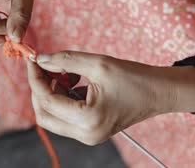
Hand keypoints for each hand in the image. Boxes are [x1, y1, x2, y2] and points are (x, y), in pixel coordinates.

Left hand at [27, 51, 194, 144]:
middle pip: (44, 115)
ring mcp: (89, 136)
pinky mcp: (92, 131)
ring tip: (67, 72)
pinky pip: (66, 118)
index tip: (33, 59)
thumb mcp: (99, 64)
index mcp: (87, 119)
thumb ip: (66, 61)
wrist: (161, 92)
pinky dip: (64, 99)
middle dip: (40, 89)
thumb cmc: (135, 77)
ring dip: (52, 93)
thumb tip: (41, 59)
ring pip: (53, 118)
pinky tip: (76, 81)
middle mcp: (86, 134)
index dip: (36, 78)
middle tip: (45, 66)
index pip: (47, 100)